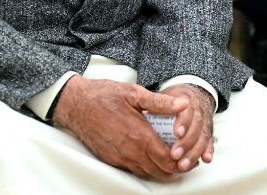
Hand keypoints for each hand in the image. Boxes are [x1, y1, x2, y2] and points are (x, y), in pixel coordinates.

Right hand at [52, 76, 188, 180]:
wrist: (76, 105)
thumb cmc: (104, 96)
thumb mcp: (134, 93)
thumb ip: (161, 102)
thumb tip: (184, 105)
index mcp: (139, 135)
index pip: (167, 160)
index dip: (182, 162)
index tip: (190, 155)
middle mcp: (129, 152)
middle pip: (159, 171)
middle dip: (175, 168)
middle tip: (185, 159)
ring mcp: (119, 158)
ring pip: (146, 173)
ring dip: (161, 170)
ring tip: (172, 158)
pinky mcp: (111, 159)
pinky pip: (133, 170)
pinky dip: (146, 167)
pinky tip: (151, 156)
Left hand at [160, 84, 215, 171]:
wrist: (193, 96)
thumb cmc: (175, 99)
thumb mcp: (164, 94)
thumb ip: (157, 103)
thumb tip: (143, 113)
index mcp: (186, 101)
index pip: (187, 111)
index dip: (183, 123)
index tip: (177, 133)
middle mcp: (198, 111)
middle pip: (197, 127)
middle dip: (186, 143)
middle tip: (175, 155)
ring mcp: (205, 122)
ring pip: (203, 137)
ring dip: (194, 152)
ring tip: (183, 165)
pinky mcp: (208, 132)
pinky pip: (210, 142)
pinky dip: (208, 151)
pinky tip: (205, 160)